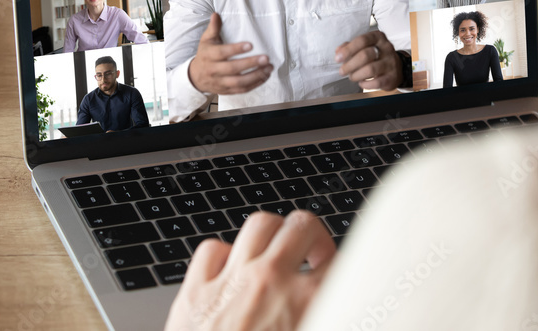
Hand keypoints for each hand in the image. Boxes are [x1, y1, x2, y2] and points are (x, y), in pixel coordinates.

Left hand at [165, 211, 335, 330]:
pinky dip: (224, 254)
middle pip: (301, 225)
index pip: (339, 261)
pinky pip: (212, 249)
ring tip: (276, 254)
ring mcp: (229, 283)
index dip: (344, 265)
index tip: (339, 273)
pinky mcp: (194, 294)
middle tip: (315, 257)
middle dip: (313, 237)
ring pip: (258, 225)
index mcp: (304, 303)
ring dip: (272, 236)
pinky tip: (231, 269)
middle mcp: (267, 283)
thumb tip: (326, 305)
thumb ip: (320, 312)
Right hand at [188, 14, 273, 94]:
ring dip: (256, 76)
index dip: (236, 49)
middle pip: (232, 69)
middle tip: (265, 58)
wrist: (196, 77)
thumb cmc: (205, 55)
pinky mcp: (227, 91)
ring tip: (269, 68)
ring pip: (239, 82)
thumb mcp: (206, 40)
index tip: (250, 45)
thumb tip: (216, 14)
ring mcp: (220, 82)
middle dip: (250, 64)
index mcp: (209, 55)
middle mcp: (214, 70)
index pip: (222, 53)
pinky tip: (265, 76)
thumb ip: (213, 28)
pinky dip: (255, 84)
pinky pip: (242, 90)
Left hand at [335, 31, 402, 89]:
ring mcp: (391, 62)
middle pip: (365, 55)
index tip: (338, 58)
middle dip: (350, 65)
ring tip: (352, 77)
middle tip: (342, 71)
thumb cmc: (375, 56)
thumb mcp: (363, 47)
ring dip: (356, 75)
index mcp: (377, 37)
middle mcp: (386, 48)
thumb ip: (350, 47)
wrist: (396, 68)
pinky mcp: (392, 77)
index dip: (348, 50)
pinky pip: (376, 82)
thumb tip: (338, 51)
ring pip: (370, 69)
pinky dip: (365, 84)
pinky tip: (362, 82)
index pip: (362, 40)